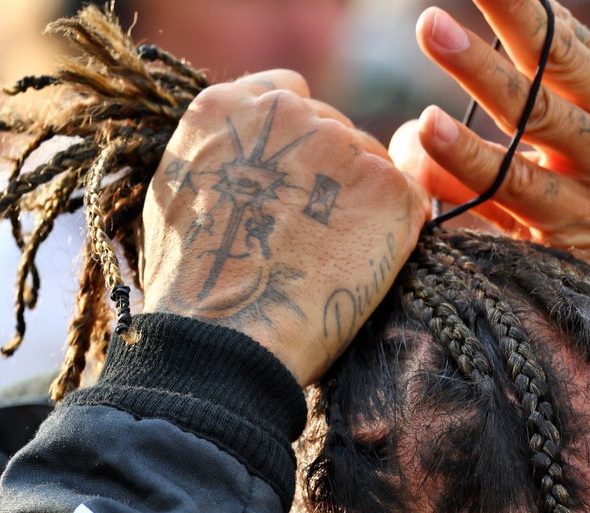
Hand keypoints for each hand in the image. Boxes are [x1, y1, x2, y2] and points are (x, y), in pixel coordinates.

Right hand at [142, 70, 429, 385]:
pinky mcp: (387, 187)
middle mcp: (286, 112)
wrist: (225, 337)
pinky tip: (361, 267)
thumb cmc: (193, 289)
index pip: (287, 98)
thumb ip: (221, 157)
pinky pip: (409, 200)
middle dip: (329, 174)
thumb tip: (249, 162)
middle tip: (314, 236)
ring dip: (361, 203)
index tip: (293, 183)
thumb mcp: (180, 197)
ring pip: (371, 163)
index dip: (295, 143)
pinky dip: (394, 233)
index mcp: (226, 108)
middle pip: (333, 128)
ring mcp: (341, 145)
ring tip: (329, 260)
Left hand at [389, 0, 589, 376]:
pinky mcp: (573, 243)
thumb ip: (580, 93)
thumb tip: (531, 31)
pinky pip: (512, 201)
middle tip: (435, 21)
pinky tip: (428, 147)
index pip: (569, 45)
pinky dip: (468, 173)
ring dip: (477, 99)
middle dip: (496, 40)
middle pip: (551, 78)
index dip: (524, 11)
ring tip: (433, 59)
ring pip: (532, 133)